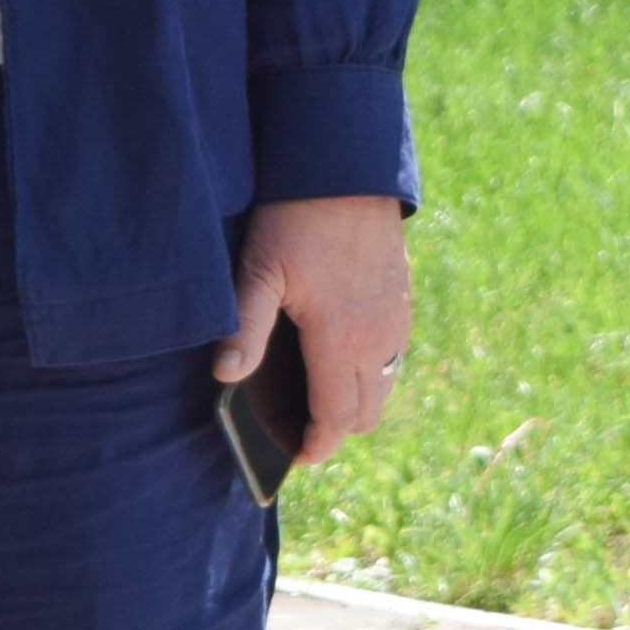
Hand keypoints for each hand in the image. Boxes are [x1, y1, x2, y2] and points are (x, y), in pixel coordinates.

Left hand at [223, 193, 415, 468]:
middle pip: (366, 414)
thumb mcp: (258, 271)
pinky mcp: (403, 304)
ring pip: (384, 388)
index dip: (317, 444)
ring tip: (317, 400)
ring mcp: (397, 322)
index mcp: (342, 341)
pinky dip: (371, 374)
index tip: (298, 456)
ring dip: (356, 403)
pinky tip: (339, 359)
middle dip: (336, 431)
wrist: (347, 174)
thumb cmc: (295, 220)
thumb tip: (226, 376)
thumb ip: (245, 327)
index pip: (336, 417)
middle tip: (300, 430)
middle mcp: (379, 340)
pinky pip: (393, 359)